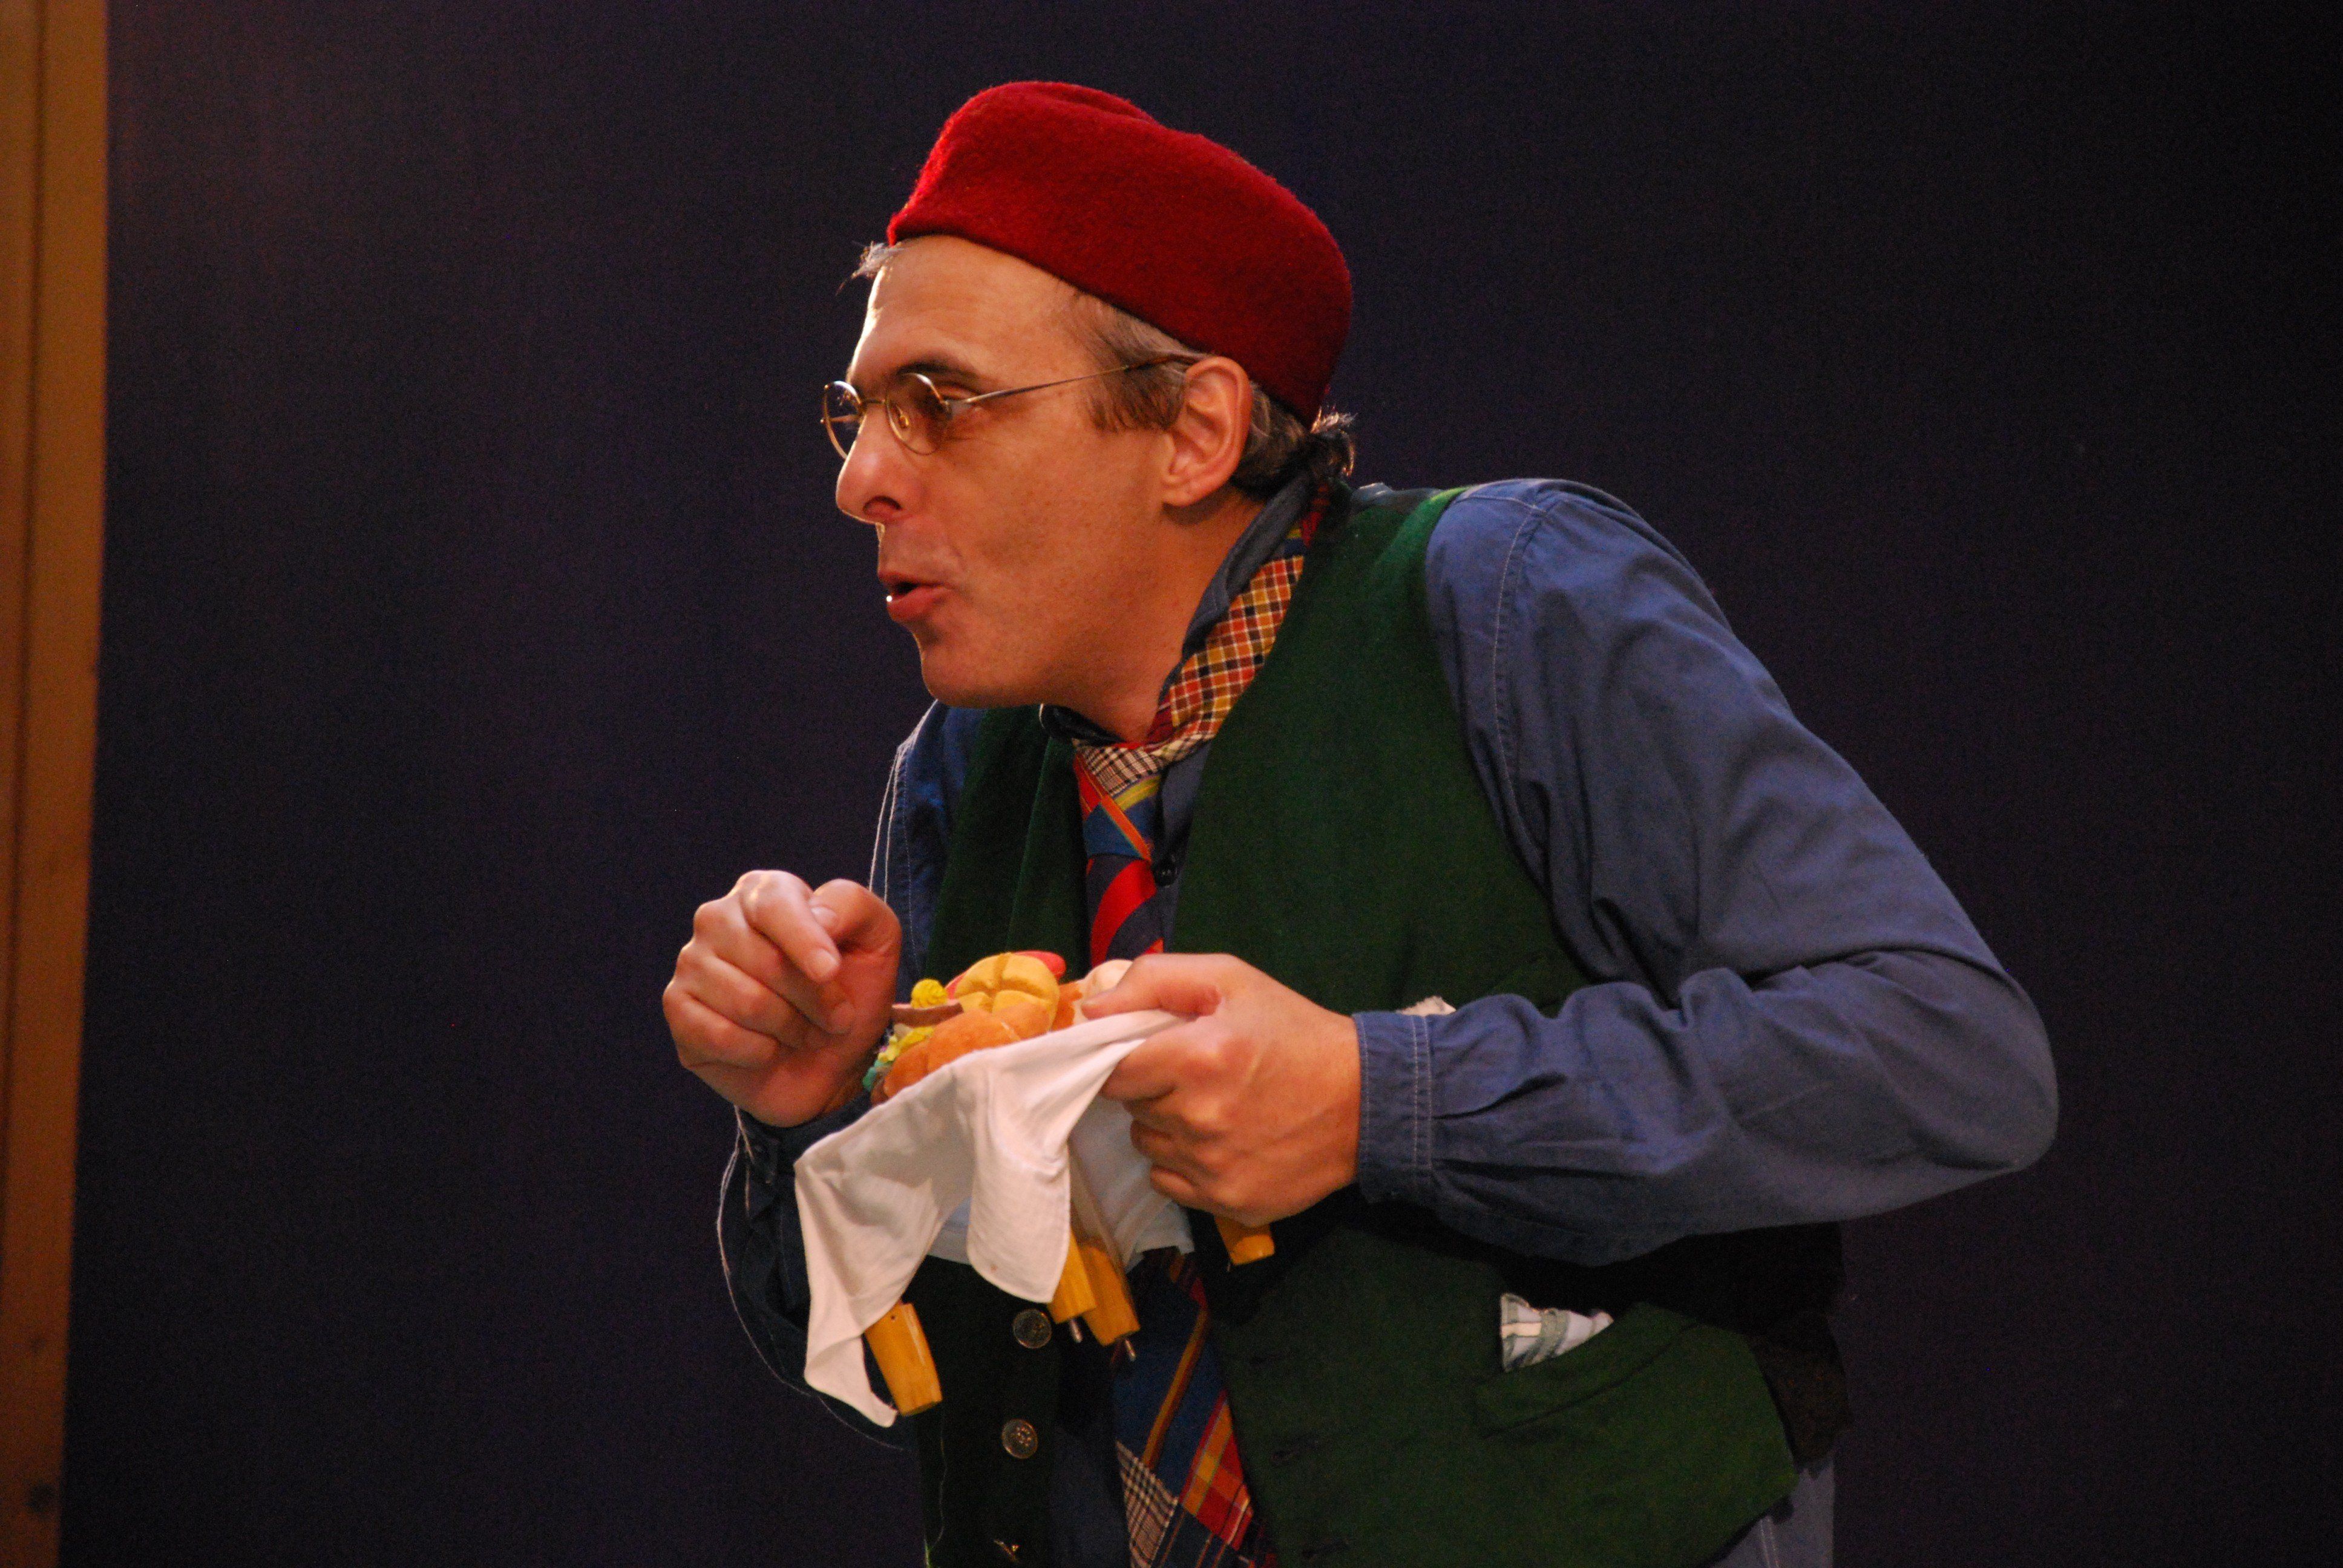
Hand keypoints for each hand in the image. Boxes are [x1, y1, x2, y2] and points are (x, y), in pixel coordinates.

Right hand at [664, 871, 899, 1126]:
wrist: (830, 1061)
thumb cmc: (852, 992)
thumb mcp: (876, 937)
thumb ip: (852, 906)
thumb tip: (819, 916)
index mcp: (762, 892)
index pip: (773, 903)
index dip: (805, 940)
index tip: (831, 972)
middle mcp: (717, 920)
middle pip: (766, 961)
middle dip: (814, 999)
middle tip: (835, 1017)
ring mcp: (692, 964)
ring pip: (746, 1002)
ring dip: (791, 1029)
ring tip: (804, 1032)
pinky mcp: (679, 1010)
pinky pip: (718, 1035)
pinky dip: (758, 1052)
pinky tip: (769, 1049)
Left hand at [1088, 954, 1360, 1225]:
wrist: (1364, 1101)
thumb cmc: (1293, 1032)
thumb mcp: (1230, 979)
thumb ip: (1154, 981)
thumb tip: (1091, 1011)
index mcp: (1199, 1057)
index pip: (1113, 1071)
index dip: (1128, 1058)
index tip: (1153, 1053)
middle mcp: (1201, 1118)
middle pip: (1131, 1107)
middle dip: (1153, 1087)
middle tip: (1196, 1074)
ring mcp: (1213, 1167)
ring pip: (1147, 1144)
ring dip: (1167, 1126)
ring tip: (1213, 1106)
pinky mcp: (1227, 1201)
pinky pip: (1167, 1182)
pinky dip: (1183, 1163)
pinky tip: (1221, 1141)